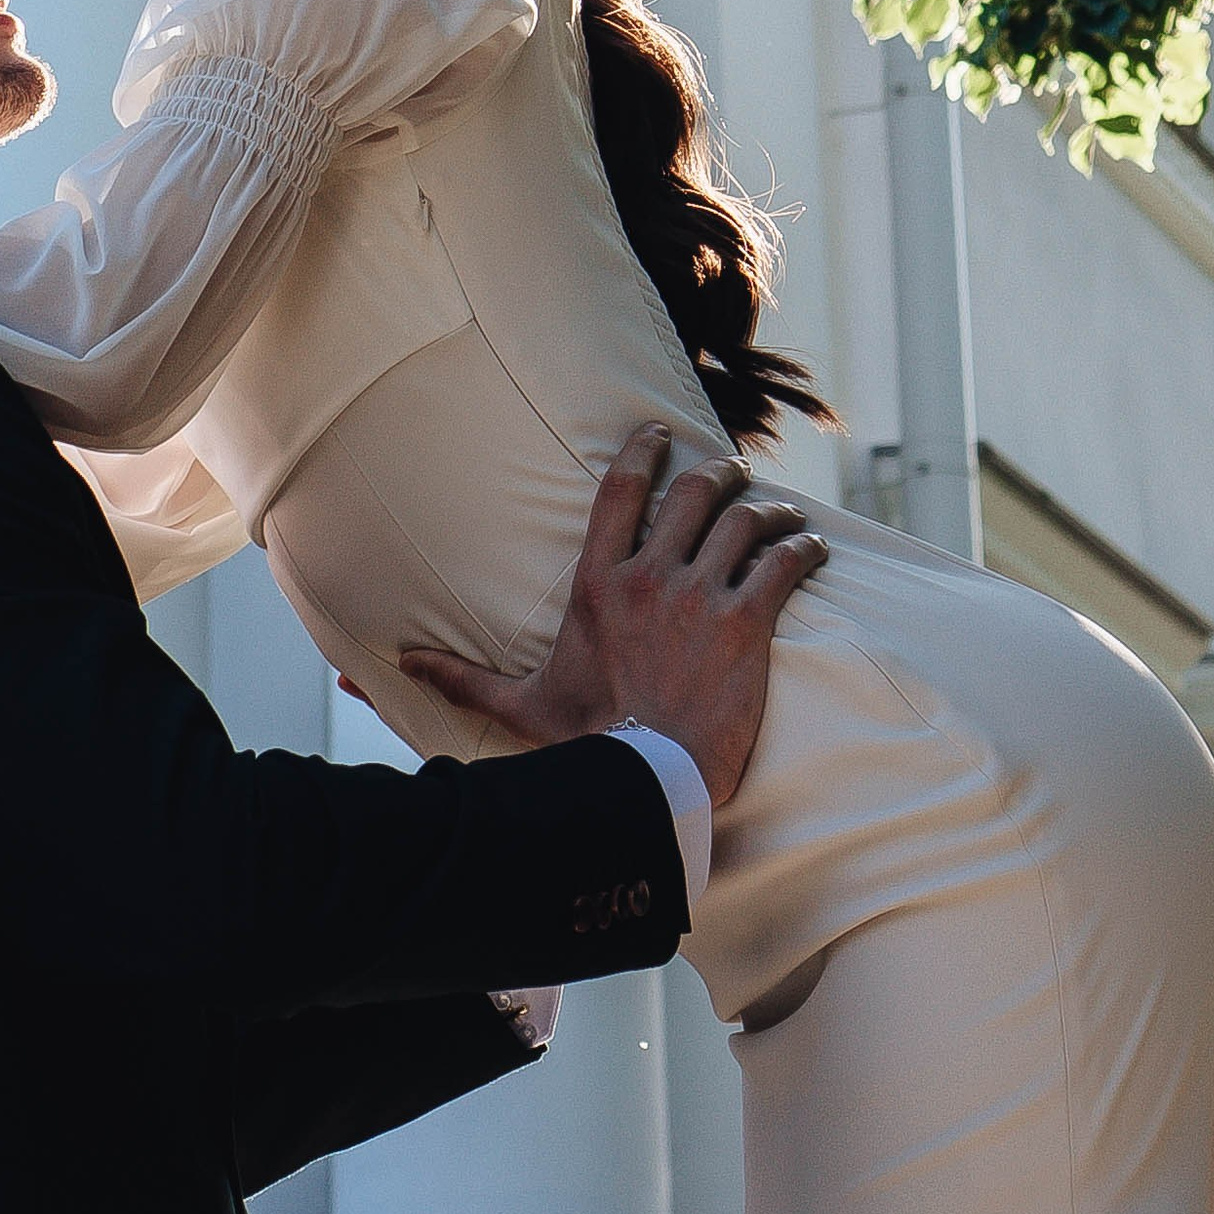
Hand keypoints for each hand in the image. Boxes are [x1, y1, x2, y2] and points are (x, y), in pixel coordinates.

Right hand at [399, 423, 825, 805]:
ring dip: (768, 509)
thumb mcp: (522, 704)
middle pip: (694, 491)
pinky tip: (811, 549)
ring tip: (780, 512)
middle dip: (720, 472)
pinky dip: (802, 549)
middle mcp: (650, 576)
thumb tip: (402, 663)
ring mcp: (701, 597)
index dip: (644, 449)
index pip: (621, 489)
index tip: (661, 431)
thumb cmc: (587, 743)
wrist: (647, 782)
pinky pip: (783, 565)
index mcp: (598, 583)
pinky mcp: (746, 625)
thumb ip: (465, 677)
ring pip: (744, 520)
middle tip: (734, 472)